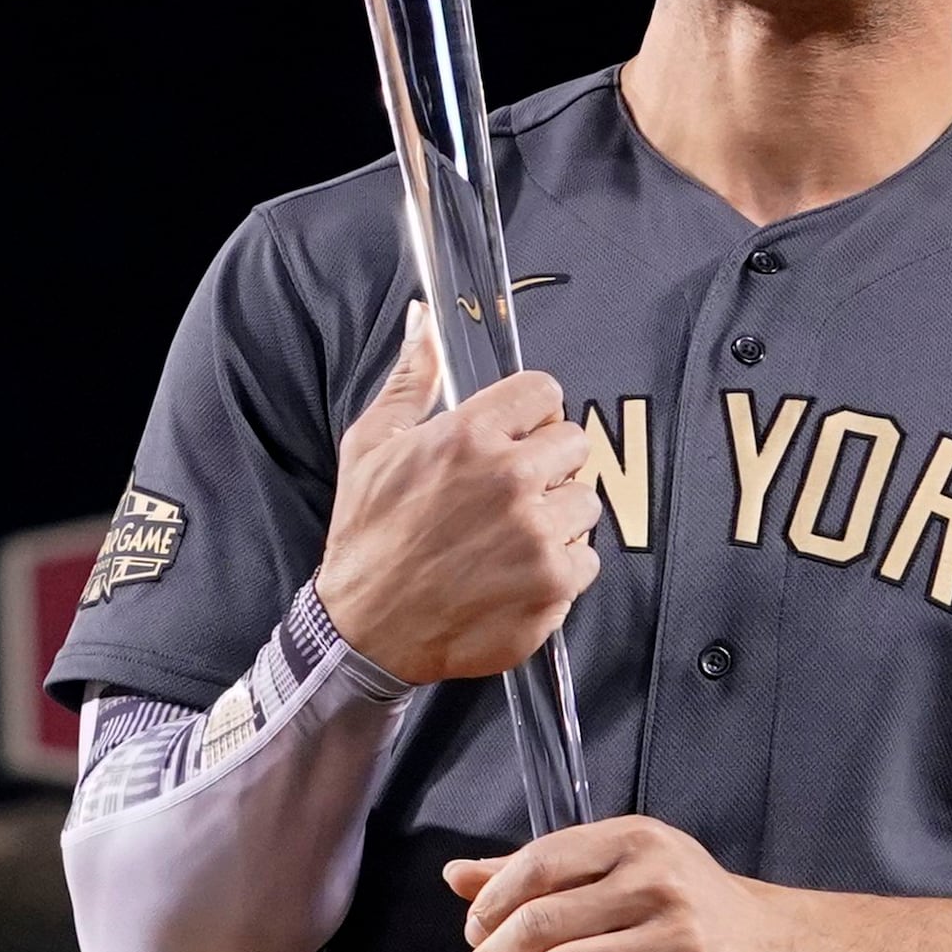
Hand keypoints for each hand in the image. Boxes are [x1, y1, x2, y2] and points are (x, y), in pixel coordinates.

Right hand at [307, 304, 600, 683]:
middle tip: (508, 495)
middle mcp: (509, 478)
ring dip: (556, 518)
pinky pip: (587, 558)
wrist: (365, 629)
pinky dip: (559, 568)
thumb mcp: (369, 446)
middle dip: (546, 466)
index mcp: (468, 435)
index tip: (516, 437)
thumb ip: (410, 379)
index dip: (531, 414)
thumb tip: (424, 321)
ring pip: (586, 502)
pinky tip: (514, 573)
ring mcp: (536, 532)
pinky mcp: (554, 582)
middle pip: (574, 443)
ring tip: (509, 538)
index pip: (544, 392)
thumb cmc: (365, 537)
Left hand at [449, 814, 826, 951]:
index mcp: (633, 841)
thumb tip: (455, 875)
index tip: (473, 935)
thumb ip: (538, 872)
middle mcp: (657, 881)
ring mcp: (676, 936)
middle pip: (546, 920)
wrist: (776, 950)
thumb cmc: (682, 906)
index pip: (540, 863)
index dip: (493, 902)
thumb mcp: (617, 869)